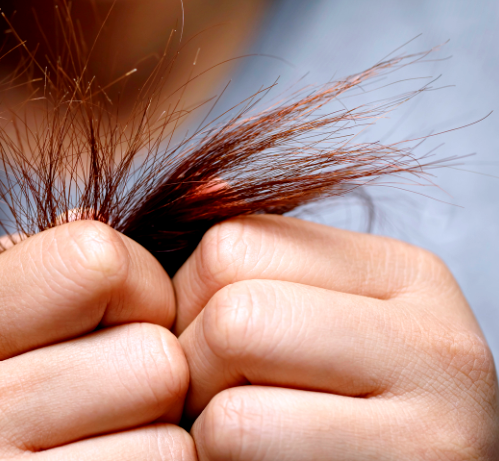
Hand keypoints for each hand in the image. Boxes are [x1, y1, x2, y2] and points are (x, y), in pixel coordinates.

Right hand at [0, 221, 194, 459]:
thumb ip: (41, 276)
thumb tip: (150, 208)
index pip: (96, 256)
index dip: (139, 285)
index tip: (124, 321)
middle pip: (152, 355)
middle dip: (155, 377)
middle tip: (117, 403)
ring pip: (171, 439)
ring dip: (159, 444)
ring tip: (106, 449)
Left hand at [173, 215, 498, 459]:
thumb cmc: (342, 414)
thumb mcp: (318, 321)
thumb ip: (263, 266)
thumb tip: (205, 187)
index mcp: (402, 273)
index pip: (233, 244)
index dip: (186, 301)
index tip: (206, 349)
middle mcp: (434, 336)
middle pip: (233, 312)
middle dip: (194, 367)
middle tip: (213, 404)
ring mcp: (437, 419)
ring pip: (235, 393)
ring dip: (206, 425)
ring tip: (242, 441)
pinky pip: (244, 441)